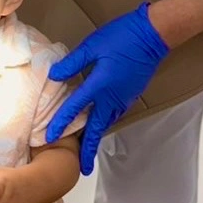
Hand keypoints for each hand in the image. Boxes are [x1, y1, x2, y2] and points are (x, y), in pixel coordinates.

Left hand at [46, 3, 168, 174]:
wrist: (153, 35)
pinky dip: (104, 122)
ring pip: (106, 122)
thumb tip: (54, 75)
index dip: (60, 123)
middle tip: (82, 168)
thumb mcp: (92, 45)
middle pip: (96, 129)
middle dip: (88, 149)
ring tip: (86, 149)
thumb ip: (72, 62)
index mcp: (99, 85)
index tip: (49, 138)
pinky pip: (114, 114)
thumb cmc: (122, 36)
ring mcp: (124, 97)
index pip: (75, 109)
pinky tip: (98, 122)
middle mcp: (112, 97)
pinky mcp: (131, 94)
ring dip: (96, 137)